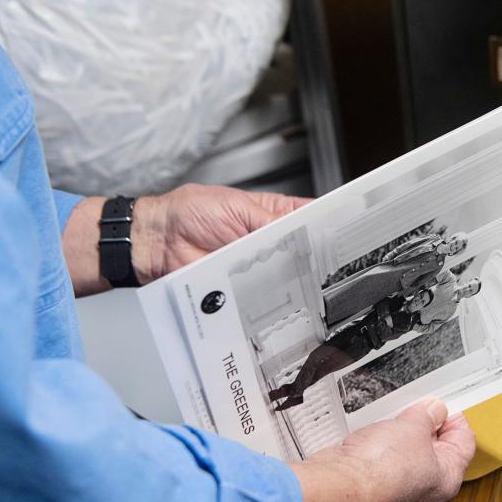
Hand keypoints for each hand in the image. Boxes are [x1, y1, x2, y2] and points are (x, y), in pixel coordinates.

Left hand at [62, 184, 310, 295]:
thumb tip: (299, 235)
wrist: (156, 241)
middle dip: (315, 254)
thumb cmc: (188, 213)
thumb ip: (270, 222)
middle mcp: (268, 241)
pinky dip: (271, 294)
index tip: (345, 230)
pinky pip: (264, 294)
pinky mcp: (244, 288)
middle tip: (325, 257)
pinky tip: (278, 290)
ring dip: (293, 275)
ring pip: (288, 275)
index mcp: (271, 214)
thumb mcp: (235, 207)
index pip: (309, 217)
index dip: (327, 224)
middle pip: (303, 250)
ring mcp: (258, 267)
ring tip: (302, 273)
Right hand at [288, 399, 475, 501]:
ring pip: (405, 450)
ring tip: (392, 418)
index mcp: (447, 478)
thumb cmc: (381, 471)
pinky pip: (381, 455)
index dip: (455, 417)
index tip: (443, 402)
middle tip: (416, 406)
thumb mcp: (414, 427)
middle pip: (434, 446)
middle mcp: (424, 487)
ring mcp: (396, 486)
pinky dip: (378, 441)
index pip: (463, 442)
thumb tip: (434, 410)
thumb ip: (427, 415)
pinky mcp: (371, 482)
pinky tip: (372, 431)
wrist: (339, 488)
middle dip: (425, 423)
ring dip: (399, 431)